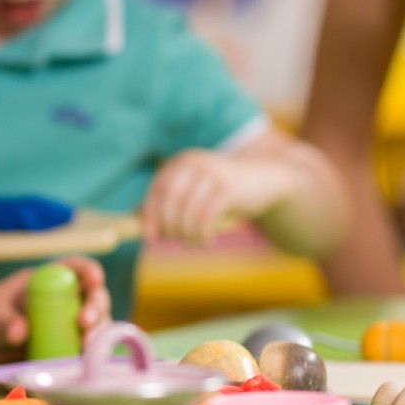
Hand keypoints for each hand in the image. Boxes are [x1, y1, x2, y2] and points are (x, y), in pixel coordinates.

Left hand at [0, 256, 108, 362]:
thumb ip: (2, 321)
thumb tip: (19, 331)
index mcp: (49, 280)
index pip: (75, 268)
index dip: (88, 271)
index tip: (94, 279)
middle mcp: (69, 300)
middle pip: (95, 298)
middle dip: (96, 308)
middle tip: (85, 324)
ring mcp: (73, 327)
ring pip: (99, 326)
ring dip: (97, 336)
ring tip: (85, 348)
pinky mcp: (72, 350)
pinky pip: (90, 352)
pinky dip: (91, 358)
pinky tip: (84, 365)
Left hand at [142, 149, 283, 243]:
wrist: (267, 179)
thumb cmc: (224, 190)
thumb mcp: (195, 191)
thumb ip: (170, 202)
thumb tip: (137, 221)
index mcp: (181, 162)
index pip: (157, 189)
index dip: (150, 215)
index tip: (150, 237)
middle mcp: (194, 163)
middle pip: (169, 199)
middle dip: (168, 225)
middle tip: (172, 240)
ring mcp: (211, 173)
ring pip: (187, 210)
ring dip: (187, 233)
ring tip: (193, 242)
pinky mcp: (228, 187)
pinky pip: (206, 216)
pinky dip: (202, 233)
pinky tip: (207, 240)